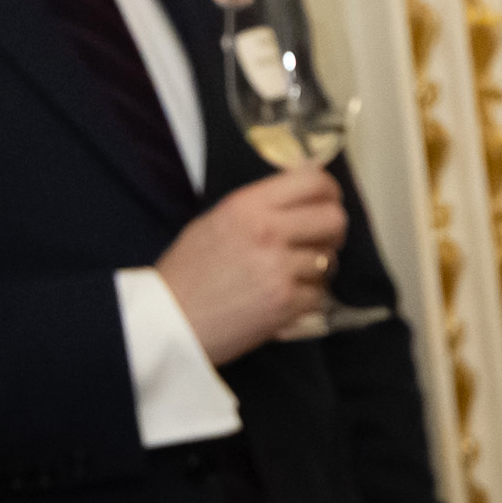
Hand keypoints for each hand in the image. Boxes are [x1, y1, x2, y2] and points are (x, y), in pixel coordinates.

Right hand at [156, 171, 347, 361]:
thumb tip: (302, 197)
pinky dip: (306, 300)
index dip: (329, 191)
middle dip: (332, 231)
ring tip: (290, 276)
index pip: (313, 180)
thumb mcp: (216, 221)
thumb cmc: (187, 273)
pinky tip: (283, 300)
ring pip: (329, 261)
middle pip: (334, 218)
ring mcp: (278, 269)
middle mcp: (267, 231)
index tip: (327, 200)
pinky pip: (319, 295)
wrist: (167, 321)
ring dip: (316, 270)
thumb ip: (260, 207)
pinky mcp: (285, 303)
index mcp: (247, 206)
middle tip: (319, 241)